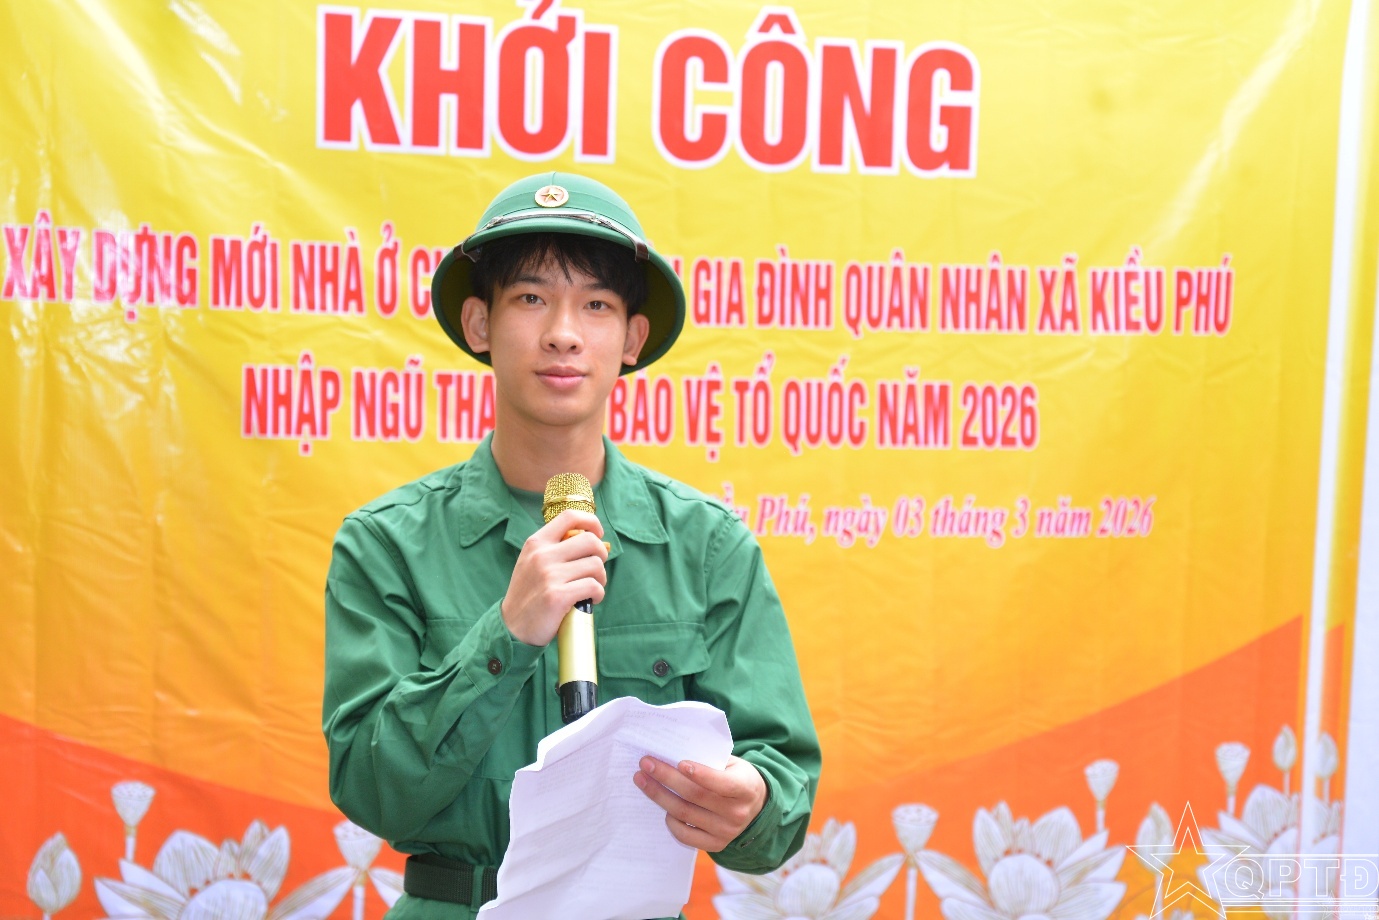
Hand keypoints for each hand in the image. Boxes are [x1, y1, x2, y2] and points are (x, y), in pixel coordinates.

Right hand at [501, 509, 606, 645]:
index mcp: (537, 542)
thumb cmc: (530, 593)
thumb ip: (556, 548)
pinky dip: (598, 594)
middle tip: (595, 569)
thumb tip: (592, 539)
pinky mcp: (558, 596)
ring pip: (596, 565)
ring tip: (591, 587)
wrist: (512, 626)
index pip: (569, 516)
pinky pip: (593, 587)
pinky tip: (590, 600)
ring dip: (601, 578)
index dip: (591, 522)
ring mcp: (549, 575)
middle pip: (590, 541)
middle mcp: (542, 555)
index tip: (598, 534)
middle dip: (601, 555)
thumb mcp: (533, 561)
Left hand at [633, 755, 766, 851]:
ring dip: (659, 796)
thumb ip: (711, 759)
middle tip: (646, 764)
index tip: (679, 763)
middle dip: (667, 778)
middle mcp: (737, 813)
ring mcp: (726, 832)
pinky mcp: (715, 845)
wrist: (755, 806)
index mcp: (746, 788)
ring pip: (685, 813)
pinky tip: (663, 806)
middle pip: (695, 796)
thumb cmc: (737, 777)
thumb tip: (674, 752)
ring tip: (642, 780)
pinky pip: (686, 835)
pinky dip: (671, 821)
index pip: (722, 783)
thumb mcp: (733, 764)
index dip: (701, 774)